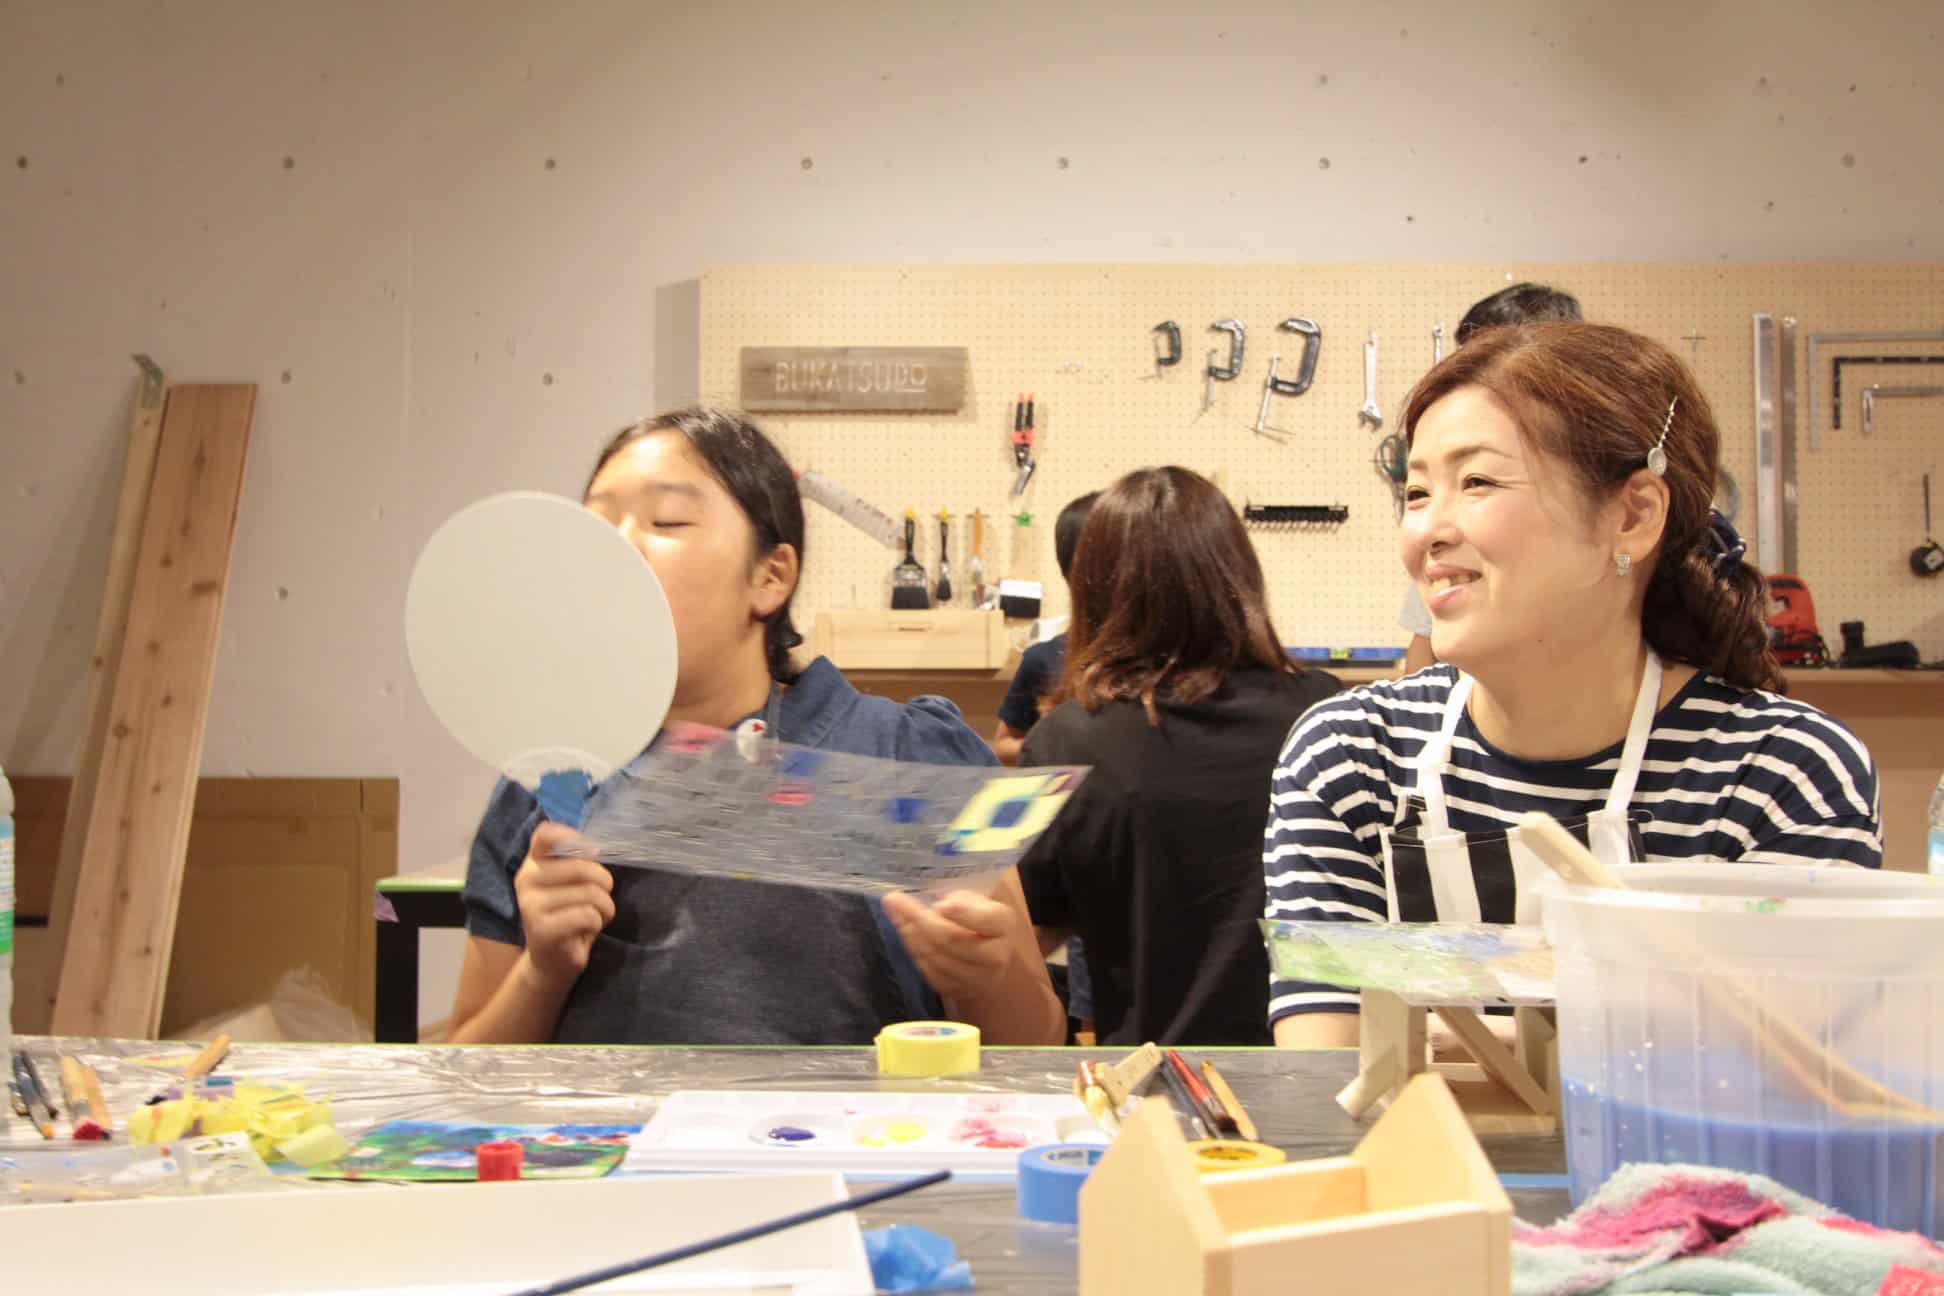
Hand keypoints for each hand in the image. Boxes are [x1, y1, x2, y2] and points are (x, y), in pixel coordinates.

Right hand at [514, 822, 614, 990]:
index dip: (574, 838)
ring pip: (590, 893)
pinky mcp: (541, 929)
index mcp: (533, 863)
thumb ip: (577, 861)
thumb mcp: (571, 884)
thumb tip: (594, 848)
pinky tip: (586, 930)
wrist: (551, 961)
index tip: (592, 854)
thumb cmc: (568, 915)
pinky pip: (588, 915)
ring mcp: (531, 905)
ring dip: (604, 907)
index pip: (546, 834)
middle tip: (601, 899)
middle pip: (582, 867)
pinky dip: (597, 923)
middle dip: (604, 884)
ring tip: (594, 917)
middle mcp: (526, 879)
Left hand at [881, 886, 1019, 1005]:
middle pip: (953, 939)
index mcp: (1003, 925)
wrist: (986, 958)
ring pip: (936, 957)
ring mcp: (976, 979)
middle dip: (920, 919)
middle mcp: (995, 956)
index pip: (986, 920)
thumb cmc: (978, 921)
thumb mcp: (976, 901)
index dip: (963, 913)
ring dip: (911, 934)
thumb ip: (959, 901)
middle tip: (895, 901)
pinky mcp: (957, 991)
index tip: (940, 905)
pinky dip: (913, 950)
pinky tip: (905, 932)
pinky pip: (929, 971)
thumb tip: (935, 909)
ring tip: (896, 913)